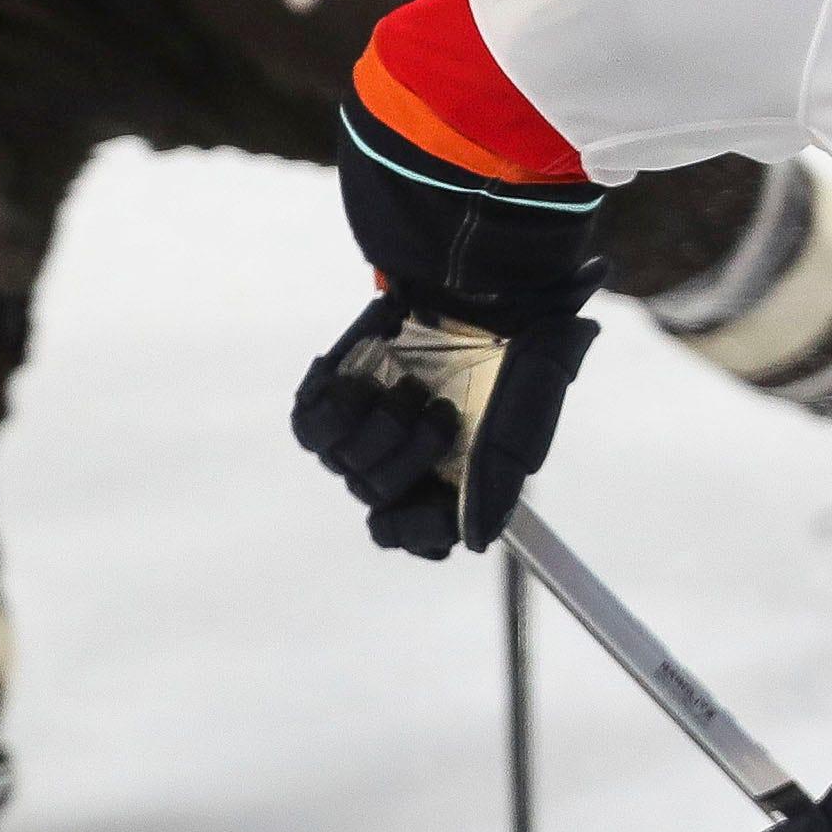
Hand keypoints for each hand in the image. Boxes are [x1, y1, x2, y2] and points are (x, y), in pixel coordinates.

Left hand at [292, 291, 596, 556]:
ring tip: (411, 387)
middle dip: (409, 457)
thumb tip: (474, 540)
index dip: (414, 530)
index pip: (415, 533)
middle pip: (376, 494)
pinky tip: (365, 381)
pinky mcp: (336, 390)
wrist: (488, 291)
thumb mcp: (520, 433)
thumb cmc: (516, 360)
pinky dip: (335, 407)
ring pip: (343, 462)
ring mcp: (367, 424)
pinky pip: (311, 426)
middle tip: (444, 411)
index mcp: (451, 476)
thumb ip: (494, 490)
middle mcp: (406, 455)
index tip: (432, 512)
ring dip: (378, 429)